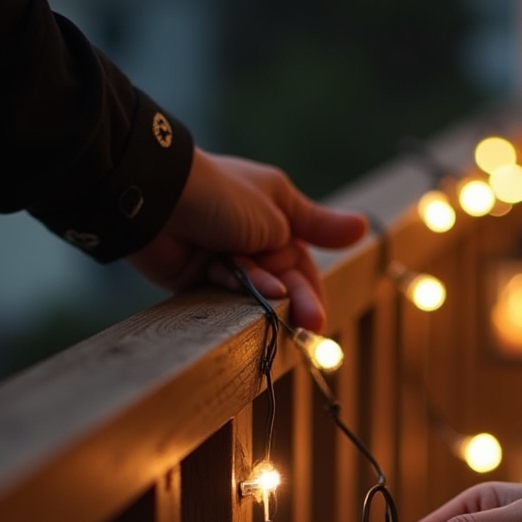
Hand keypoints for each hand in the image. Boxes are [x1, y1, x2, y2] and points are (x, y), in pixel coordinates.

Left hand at [129, 148, 366, 329]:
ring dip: (265, 294)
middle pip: (283, 279)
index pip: (303, 260)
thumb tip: (362, 227)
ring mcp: (224, 255)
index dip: (312, 288)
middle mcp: (252, 234)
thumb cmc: (224, 195)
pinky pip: (224, 289)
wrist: (159, 197)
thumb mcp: (280, 209)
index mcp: (275, 213)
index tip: (319, 316)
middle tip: (308, 326)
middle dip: (295, 300)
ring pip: (254, 288)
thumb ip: (319, 226)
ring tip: (273, 302)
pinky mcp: (197, 274)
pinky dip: (233, 286)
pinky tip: (239, 281)